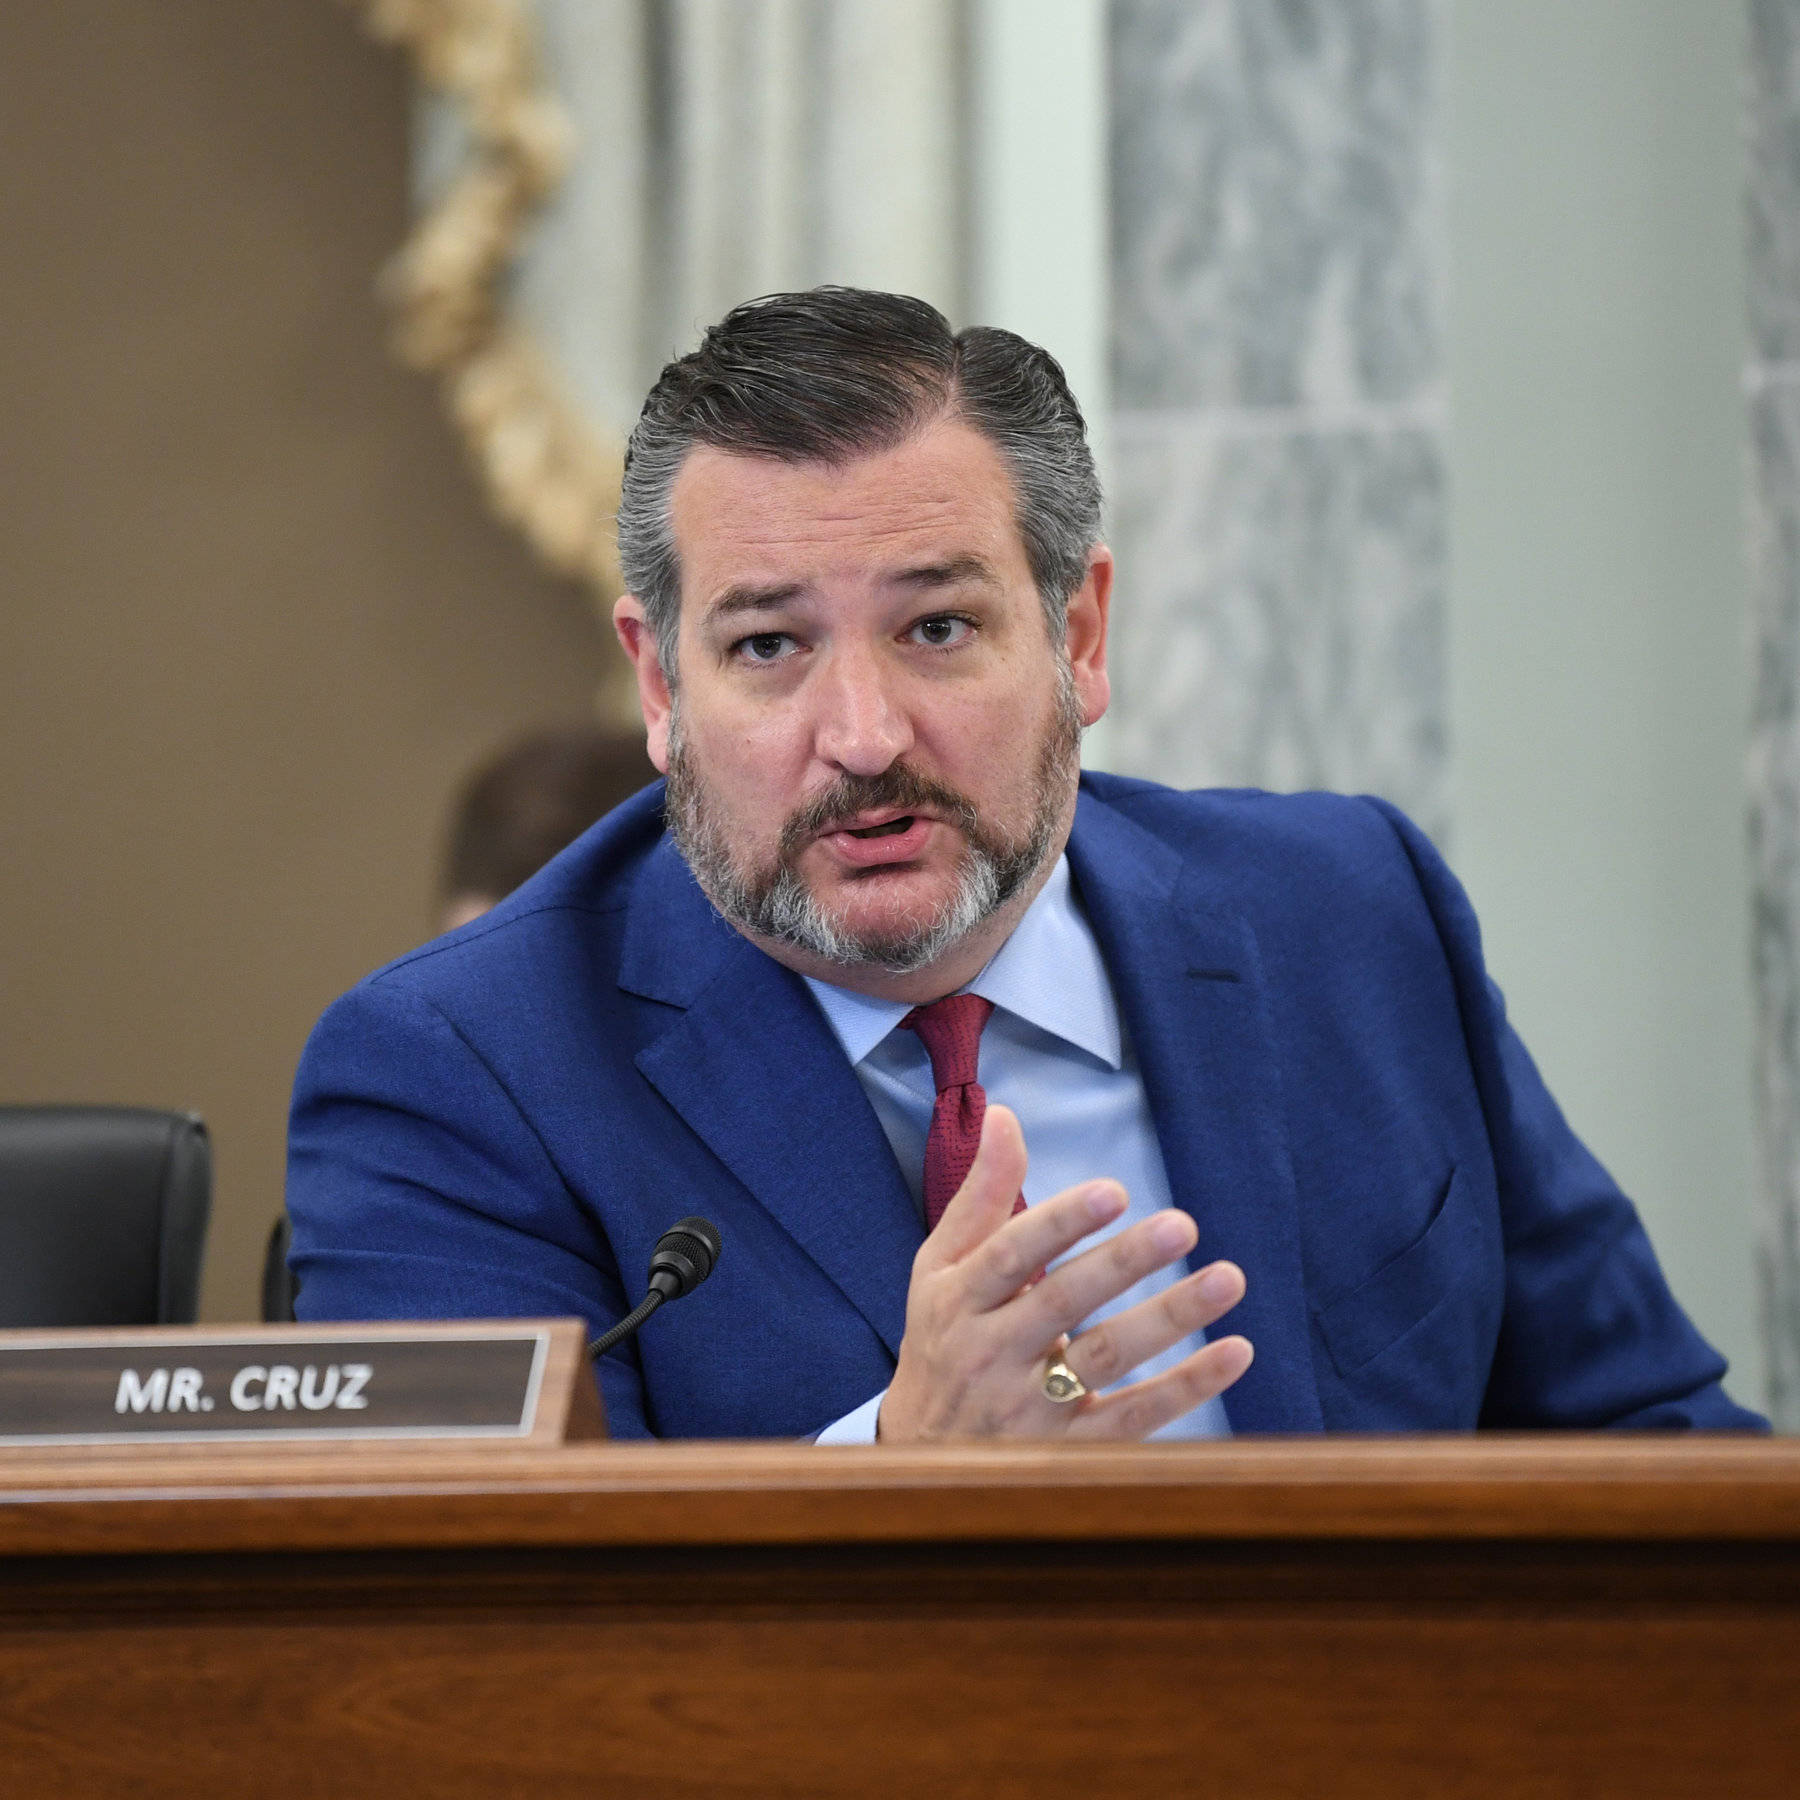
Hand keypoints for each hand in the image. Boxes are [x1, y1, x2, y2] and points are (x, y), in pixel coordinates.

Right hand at [877, 1104, 1252, 1440]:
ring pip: (1105, 1360)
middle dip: (1123, 1263)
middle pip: (1062, 1304)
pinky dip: (1187, 1388)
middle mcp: (988, 1353)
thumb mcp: (942, 1267)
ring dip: (1170, 1318)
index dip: (1061, 1223)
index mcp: (957, 1299)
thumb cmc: (942, 1339)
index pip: (1009, 1254)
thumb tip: (1005, 1115)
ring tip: (1227, 1278)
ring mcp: (1028, 1409)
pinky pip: (1133, 1418)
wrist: (922, 1456)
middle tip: (1183, 1224)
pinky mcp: (1067, 1451)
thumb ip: (981, 1194)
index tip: (1114, 1191)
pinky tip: (1234, 1351)